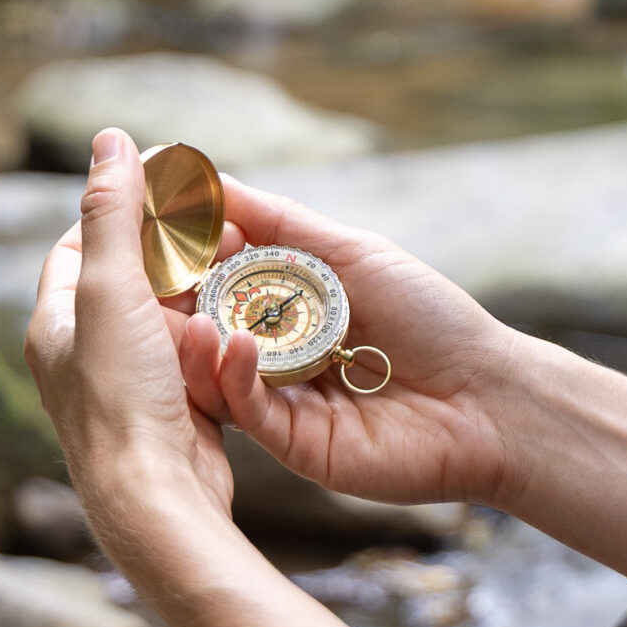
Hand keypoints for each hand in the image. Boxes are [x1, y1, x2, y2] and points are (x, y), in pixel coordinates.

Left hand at [24, 130, 241, 546]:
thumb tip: (109, 140)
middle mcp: (87, 355)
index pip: (80, 245)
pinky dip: (220, 341)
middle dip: (178, 252)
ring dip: (206, 297)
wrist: (158, 501)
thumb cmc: (122, 396)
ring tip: (241, 270)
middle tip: (222, 227)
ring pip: (174, 319)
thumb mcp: (112, 289)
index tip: (165, 185)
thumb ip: (112, 214)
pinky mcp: (175, 412)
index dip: (120, 209)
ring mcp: (132, 386)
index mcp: (57, 324)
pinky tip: (242, 330)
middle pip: (133, 281)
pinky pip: (201, 360)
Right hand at [176, 175, 527, 510]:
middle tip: (136, 274)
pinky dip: (231, 377)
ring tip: (179, 312)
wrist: (490, 397)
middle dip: (171, 302)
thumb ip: (279, 223)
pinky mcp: (295, 444)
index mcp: (286, 308)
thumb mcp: (351, 253)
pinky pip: (247, 411)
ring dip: (194, 341)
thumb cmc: (431, 318)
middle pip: (205, 328)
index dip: (182, 257)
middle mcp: (277, 355)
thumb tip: (214, 182)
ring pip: (216, 374)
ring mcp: (282, 401)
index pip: (215, 281)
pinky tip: (231, 343)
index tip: (146, 224)